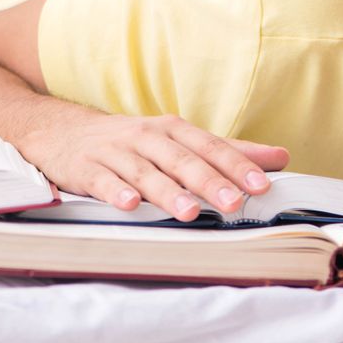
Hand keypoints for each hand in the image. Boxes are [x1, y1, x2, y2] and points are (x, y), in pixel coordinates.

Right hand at [16, 111, 288, 221]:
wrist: (62, 131)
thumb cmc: (132, 141)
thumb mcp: (178, 141)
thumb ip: (227, 152)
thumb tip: (280, 158)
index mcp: (174, 130)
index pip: (211, 147)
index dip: (237, 166)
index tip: (261, 186)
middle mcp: (147, 137)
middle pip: (182, 159)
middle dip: (209, 181)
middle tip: (233, 203)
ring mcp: (116, 152)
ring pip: (146, 172)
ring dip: (167, 191)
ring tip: (189, 212)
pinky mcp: (87, 169)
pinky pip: (104, 181)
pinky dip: (117, 191)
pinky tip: (130, 205)